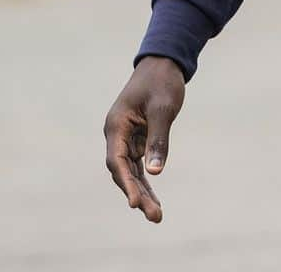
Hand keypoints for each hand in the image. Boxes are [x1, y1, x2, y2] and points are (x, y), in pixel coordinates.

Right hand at [103, 55, 185, 222]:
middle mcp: (117, 135)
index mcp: (116, 126)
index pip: (117, 161)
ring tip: (157, 215)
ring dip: (143, 192)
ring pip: (131, 172)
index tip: (135, 203)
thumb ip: (159, 139)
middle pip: (123, 172)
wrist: (164, 63)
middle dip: (138, 194)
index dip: (126, 184)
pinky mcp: (138, 139)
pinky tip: (154, 198)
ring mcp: (126, 138)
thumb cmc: (162, 82)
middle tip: (155, 216)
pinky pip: (139, 165)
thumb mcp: (163, 108)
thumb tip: (156, 172)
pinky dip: (147, 180)